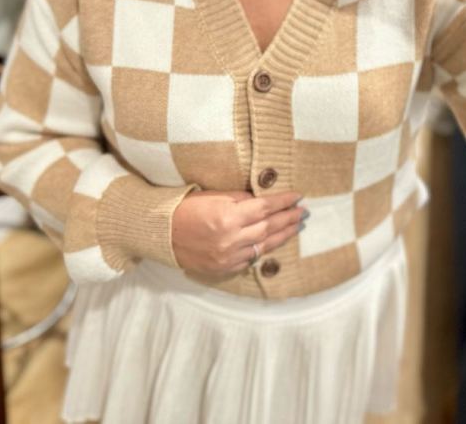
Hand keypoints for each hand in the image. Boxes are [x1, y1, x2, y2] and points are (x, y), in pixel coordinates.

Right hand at [171, 189, 305, 276]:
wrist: (162, 233)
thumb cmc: (186, 208)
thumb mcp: (214, 196)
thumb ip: (241, 199)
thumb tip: (264, 201)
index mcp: (228, 216)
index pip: (266, 207)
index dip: (284, 202)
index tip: (298, 197)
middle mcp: (231, 239)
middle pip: (270, 228)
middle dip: (289, 219)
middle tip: (303, 213)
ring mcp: (228, 257)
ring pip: (264, 246)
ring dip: (282, 236)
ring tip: (296, 227)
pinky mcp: (224, 269)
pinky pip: (250, 259)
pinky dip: (262, 250)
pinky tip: (272, 242)